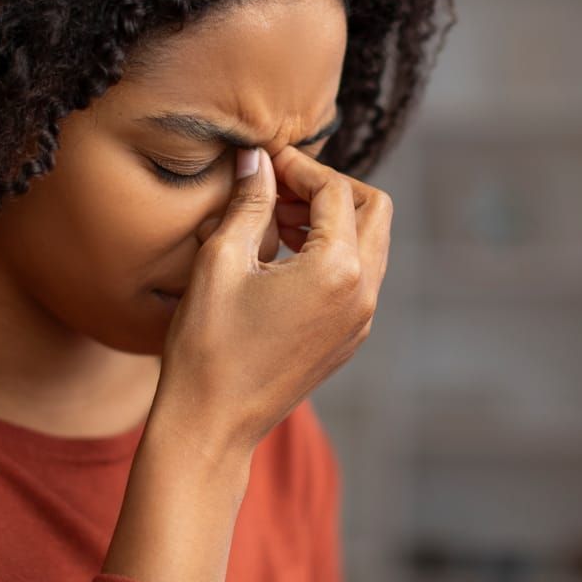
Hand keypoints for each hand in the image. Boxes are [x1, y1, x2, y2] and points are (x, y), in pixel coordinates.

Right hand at [152, 143, 391, 460]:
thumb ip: (249, 201)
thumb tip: (257, 158)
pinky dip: (332, 254)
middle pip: (374, 210)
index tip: (264, 160)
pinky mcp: (349, 338)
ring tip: (275, 220)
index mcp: (337, 269)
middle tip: (279, 187)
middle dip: (330, 189)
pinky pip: (358, 278)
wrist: (211, 424)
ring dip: (332, 221)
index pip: (335, 191)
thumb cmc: (208, 344)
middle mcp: (363, 293)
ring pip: (370, 244)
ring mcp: (361, 320)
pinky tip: (282, 257)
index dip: (299, 166)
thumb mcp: (221, 260)